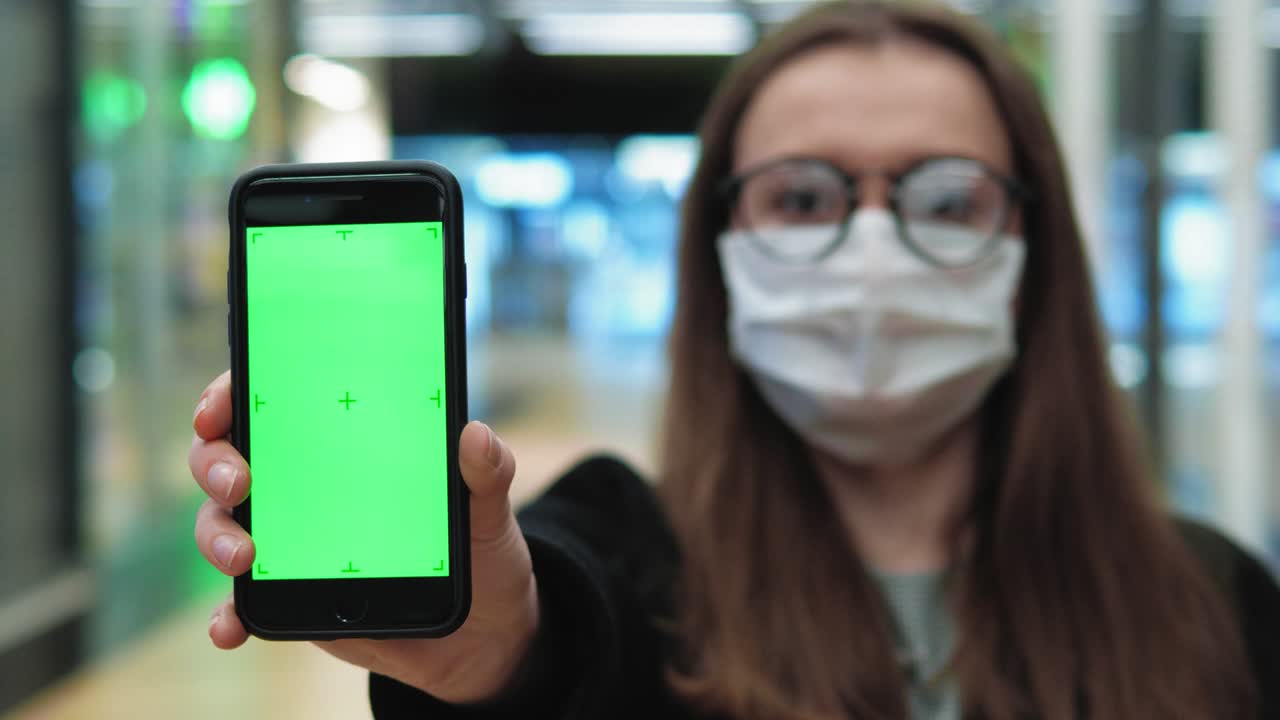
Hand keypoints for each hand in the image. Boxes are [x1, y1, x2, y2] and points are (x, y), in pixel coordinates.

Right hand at [188, 371, 539, 702]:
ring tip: (243, 556)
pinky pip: (243, 604)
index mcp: (341, 443)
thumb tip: (476, 435)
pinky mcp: (291, 596)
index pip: (271, 401)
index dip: (229, 394)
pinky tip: (229, 628)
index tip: (219, 407)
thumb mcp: (488, 511)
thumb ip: (487, 474)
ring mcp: (290, 540)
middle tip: (237, 482)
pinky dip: (229, 615)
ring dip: (216, 535)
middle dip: (214, 463)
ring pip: (222, 524)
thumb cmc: (480, 551)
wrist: (484, 632)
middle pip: (227, 457)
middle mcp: (303, 485)